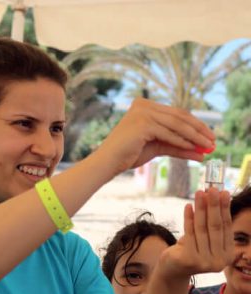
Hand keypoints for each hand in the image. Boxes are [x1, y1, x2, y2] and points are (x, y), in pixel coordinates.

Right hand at [100, 97, 214, 175]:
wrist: (106, 163)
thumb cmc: (127, 156)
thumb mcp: (157, 148)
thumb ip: (177, 146)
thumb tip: (201, 152)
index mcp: (145, 106)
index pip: (176, 113)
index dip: (194, 124)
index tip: (208, 135)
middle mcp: (144, 105)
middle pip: (179, 116)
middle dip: (198, 129)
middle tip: (213, 140)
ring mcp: (143, 112)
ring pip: (176, 123)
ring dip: (194, 135)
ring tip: (206, 146)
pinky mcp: (143, 123)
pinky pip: (168, 132)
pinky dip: (181, 141)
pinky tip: (192, 148)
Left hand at [156, 188, 232, 280]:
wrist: (171, 271)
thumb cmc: (190, 251)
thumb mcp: (205, 238)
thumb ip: (213, 223)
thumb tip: (219, 195)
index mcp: (227, 255)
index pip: (226, 227)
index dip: (225, 208)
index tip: (223, 192)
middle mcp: (219, 262)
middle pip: (215, 227)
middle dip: (214, 205)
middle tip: (212, 188)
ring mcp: (204, 262)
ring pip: (202, 229)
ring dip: (201, 208)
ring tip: (199, 193)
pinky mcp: (189, 260)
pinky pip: (189, 233)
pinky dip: (188, 218)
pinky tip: (188, 206)